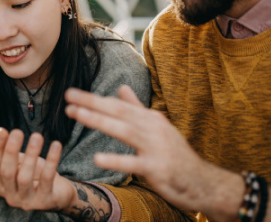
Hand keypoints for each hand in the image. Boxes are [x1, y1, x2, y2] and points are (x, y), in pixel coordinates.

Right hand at [0, 129, 74, 211]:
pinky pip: (47, 178)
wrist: (60, 195)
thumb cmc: (37, 177)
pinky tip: (56, 145)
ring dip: (30, 154)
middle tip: (17, 132)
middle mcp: (11, 197)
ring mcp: (28, 202)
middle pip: (7, 172)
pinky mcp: (45, 201)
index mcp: (2, 187)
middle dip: (11, 150)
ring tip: (37, 136)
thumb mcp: (20, 165)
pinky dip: (51, 160)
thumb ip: (6, 156)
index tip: (2, 131)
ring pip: (24, 177)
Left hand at [64, 85, 245, 220]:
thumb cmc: (176, 155)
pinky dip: (116, 160)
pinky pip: (133, 163)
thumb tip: (121, 87)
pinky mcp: (157, 168)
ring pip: (123, 131)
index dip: (94, 99)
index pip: (117, 106)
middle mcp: (152, 128)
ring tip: (76, 114)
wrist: (203, 182)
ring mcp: (155, 147)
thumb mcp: (157, 127)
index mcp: (149, 119)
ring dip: (98, 121)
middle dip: (91, 103)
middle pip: (118, 112)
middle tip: (67, 96)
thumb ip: (137, 108)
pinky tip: (97, 159)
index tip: (71, 93)